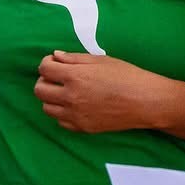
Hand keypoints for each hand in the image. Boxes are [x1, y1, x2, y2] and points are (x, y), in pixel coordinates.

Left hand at [34, 52, 163, 133]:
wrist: (145, 102)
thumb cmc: (127, 76)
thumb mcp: (101, 60)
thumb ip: (74, 59)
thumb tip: (55, 56)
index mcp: (75, 76)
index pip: (44, 69)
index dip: (47, 62)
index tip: (55, 62)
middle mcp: (71, 97)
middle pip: (39, 90)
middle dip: (44, 80)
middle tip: (57, 77)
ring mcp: (75, 115)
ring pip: (47, 108)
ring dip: (51, 97)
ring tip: (66, 92)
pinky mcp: (82, 128)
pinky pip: (61, 121)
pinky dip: (62, 112)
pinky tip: (75, 105)